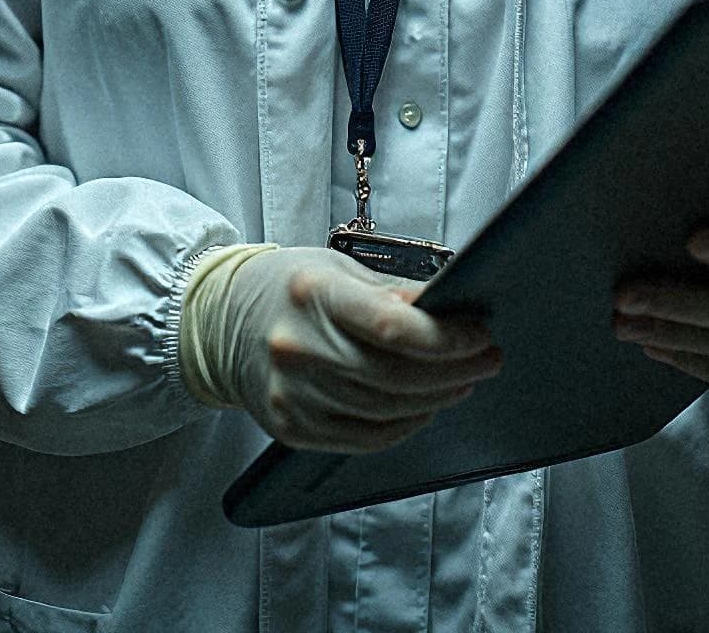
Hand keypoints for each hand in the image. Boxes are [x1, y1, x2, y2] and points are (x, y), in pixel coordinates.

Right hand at [197, 246, 502, 451]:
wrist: (221, 321)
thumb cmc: (288, 288)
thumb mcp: (337, 269)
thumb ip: (391, 293)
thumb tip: (447, 307)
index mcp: (312, 294)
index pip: (392, 327)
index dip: (446, 338)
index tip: (480, 335)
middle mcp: (297, 347)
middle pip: (395, 375)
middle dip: (453, 370)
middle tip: (486, 357)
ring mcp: (292, 393)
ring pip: (385, 412)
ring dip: (435, 398)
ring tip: (462, 380)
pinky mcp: (291, 428)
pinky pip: (364, 438)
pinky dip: (404, 426)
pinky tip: (424, 407)